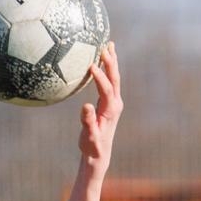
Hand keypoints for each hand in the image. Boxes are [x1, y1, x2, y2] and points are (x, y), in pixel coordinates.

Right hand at [77, 41, 122, 165]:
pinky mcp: (110, 103)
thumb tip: (85, 106)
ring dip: (111, 62)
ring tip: (108, 46)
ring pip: (114, 78)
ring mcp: (114, 102)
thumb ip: (87, 122)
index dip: (99, 77)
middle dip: (110, 62)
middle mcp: (115, 103)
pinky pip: (110, 82)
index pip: (106, 89)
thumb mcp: (89, 136)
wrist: (99, 153)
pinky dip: (107, 70)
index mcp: (110, 110)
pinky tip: (102, 62)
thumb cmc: (92, 146)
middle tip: (105, 46)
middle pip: (114, 79)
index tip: (91, 65)